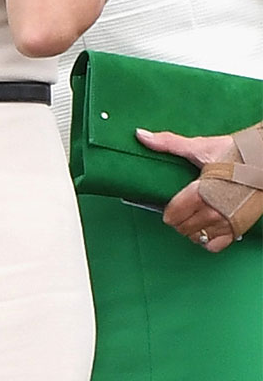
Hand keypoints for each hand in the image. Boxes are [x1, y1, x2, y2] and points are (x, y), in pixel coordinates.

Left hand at [136, 128, 238, 250]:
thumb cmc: (235, 152)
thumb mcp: (200, 146)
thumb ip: (168, 143)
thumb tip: (140, 134)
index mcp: (200, 193)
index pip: (173, 214)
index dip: (168, 211)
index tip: (170, 205)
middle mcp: (213, 211)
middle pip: (182, 228)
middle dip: (178, 220)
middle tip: (181, 210)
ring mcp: (227, 222)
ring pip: (198, 238)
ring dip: (191, 230)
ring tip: (193, 218)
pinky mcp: (239, 227)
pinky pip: (217, 245)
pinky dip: (208, 240)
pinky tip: (207, 228)